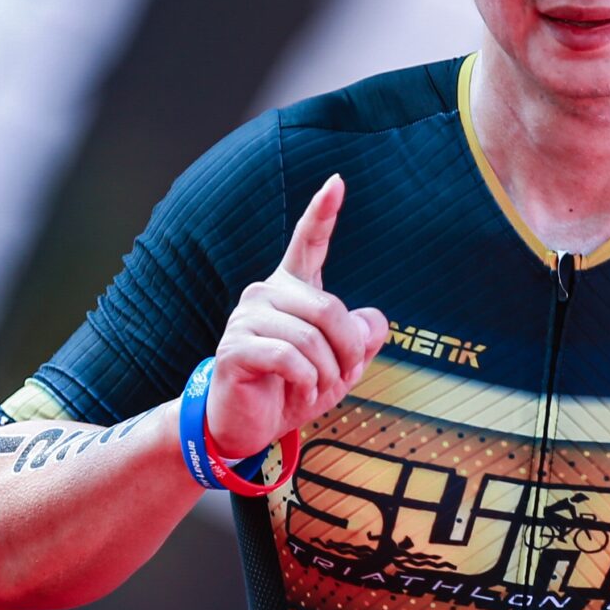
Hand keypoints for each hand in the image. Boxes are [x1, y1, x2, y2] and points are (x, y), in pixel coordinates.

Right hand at [206, 173, 389, 458]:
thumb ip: (362, 340)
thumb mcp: (340, 367)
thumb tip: (374, 322)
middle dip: (349, 350)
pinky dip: (305, 382)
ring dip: (327, 373)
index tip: (337, 182)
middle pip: (329, 308)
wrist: (249, 427)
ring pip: (311, 338)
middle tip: (346, 375)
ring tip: (317, 389)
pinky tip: (299, 392)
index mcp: (291, 289)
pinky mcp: (234, 348)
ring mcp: (246, 318)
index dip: (323, 212)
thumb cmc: (292, 390)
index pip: (308, 243)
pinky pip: (287, 357)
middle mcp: (265, 294)